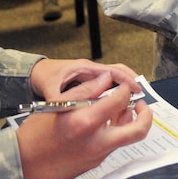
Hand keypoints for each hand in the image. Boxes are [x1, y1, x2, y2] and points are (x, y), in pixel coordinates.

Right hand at [17, 64, 151, 178]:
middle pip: (138, 130)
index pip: (119, 100)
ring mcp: (97, 155)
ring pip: (126, 138)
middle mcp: (96, 141)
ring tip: (120, 109)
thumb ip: (86, 91)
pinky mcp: (95, 163)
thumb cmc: (34, 134)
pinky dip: (115, 131)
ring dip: (129, 122)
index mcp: (85, 122)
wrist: (23, 164)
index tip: (121, 85)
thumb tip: (106, 79)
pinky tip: (105, 122)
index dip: (123, 88)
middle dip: (146, 115)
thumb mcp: (57, 104)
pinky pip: (112, 145)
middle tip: (141, 104)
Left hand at [28, 58, 142, 101]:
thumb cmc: (44, 76)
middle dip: (131, 81)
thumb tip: (71, 110)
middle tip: (141, 94)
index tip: (136, 89)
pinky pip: (107, 82)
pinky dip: (116, 89)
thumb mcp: (50, 90)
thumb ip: (60, 100)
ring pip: (114, 76)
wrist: (36, 72)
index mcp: (84, 68)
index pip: (112, 71)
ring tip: (134, 99)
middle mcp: (90, 68)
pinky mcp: (89, 79)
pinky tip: (118, 102)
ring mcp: (90, 73)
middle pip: (118, 71)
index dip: (126, 80)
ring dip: (125, 85)